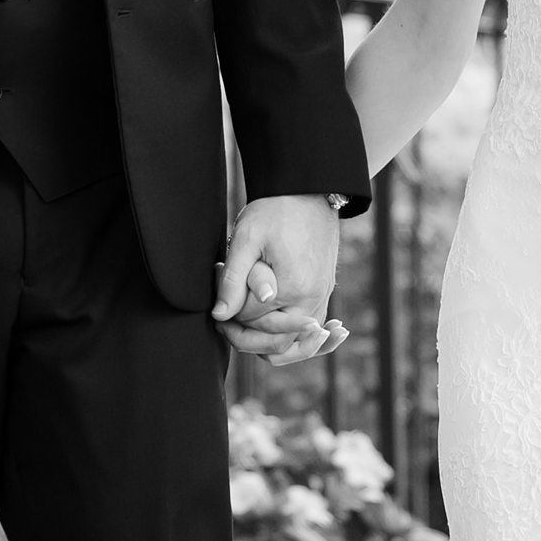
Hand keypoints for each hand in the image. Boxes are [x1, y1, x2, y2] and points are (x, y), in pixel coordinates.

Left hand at [212, 195, 344, 364]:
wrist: (308, 193)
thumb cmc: (275, 212)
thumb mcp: (247, 239)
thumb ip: (234, 280)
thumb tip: (220, 315)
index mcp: (293, 287)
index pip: (250, 318)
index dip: (227, 308)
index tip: (218, 281)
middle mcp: (311, 300)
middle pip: (272, 341)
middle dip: (240, 334)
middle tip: (220, 316)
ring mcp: (321, 300)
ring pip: (292, 347)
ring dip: (263, 345)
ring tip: (237, 331)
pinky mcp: (323, 296)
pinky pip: (308, 338)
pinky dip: (292, 344)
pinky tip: (269, 342)